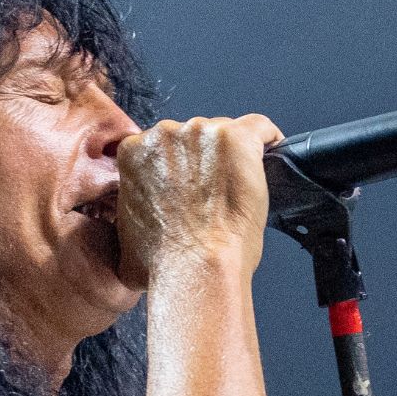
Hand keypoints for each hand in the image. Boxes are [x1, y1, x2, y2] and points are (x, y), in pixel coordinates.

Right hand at [115, 114, 283, 288]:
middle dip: (205, 159)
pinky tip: (271, 158)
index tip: (191, 184)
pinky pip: (259, 127)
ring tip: (241, 186)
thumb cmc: (165, 261)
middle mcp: (164, 135)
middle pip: (193, 135)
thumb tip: (135, 235)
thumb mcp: (125, 239)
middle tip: (216, 191)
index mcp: (133, 152)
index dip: (180, 166)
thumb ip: (130, 218)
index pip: (163, 146)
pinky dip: (267, 140)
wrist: (196, 268)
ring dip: (233, 155)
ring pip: (224, 132)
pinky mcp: (237, 138)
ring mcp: (201, 133)